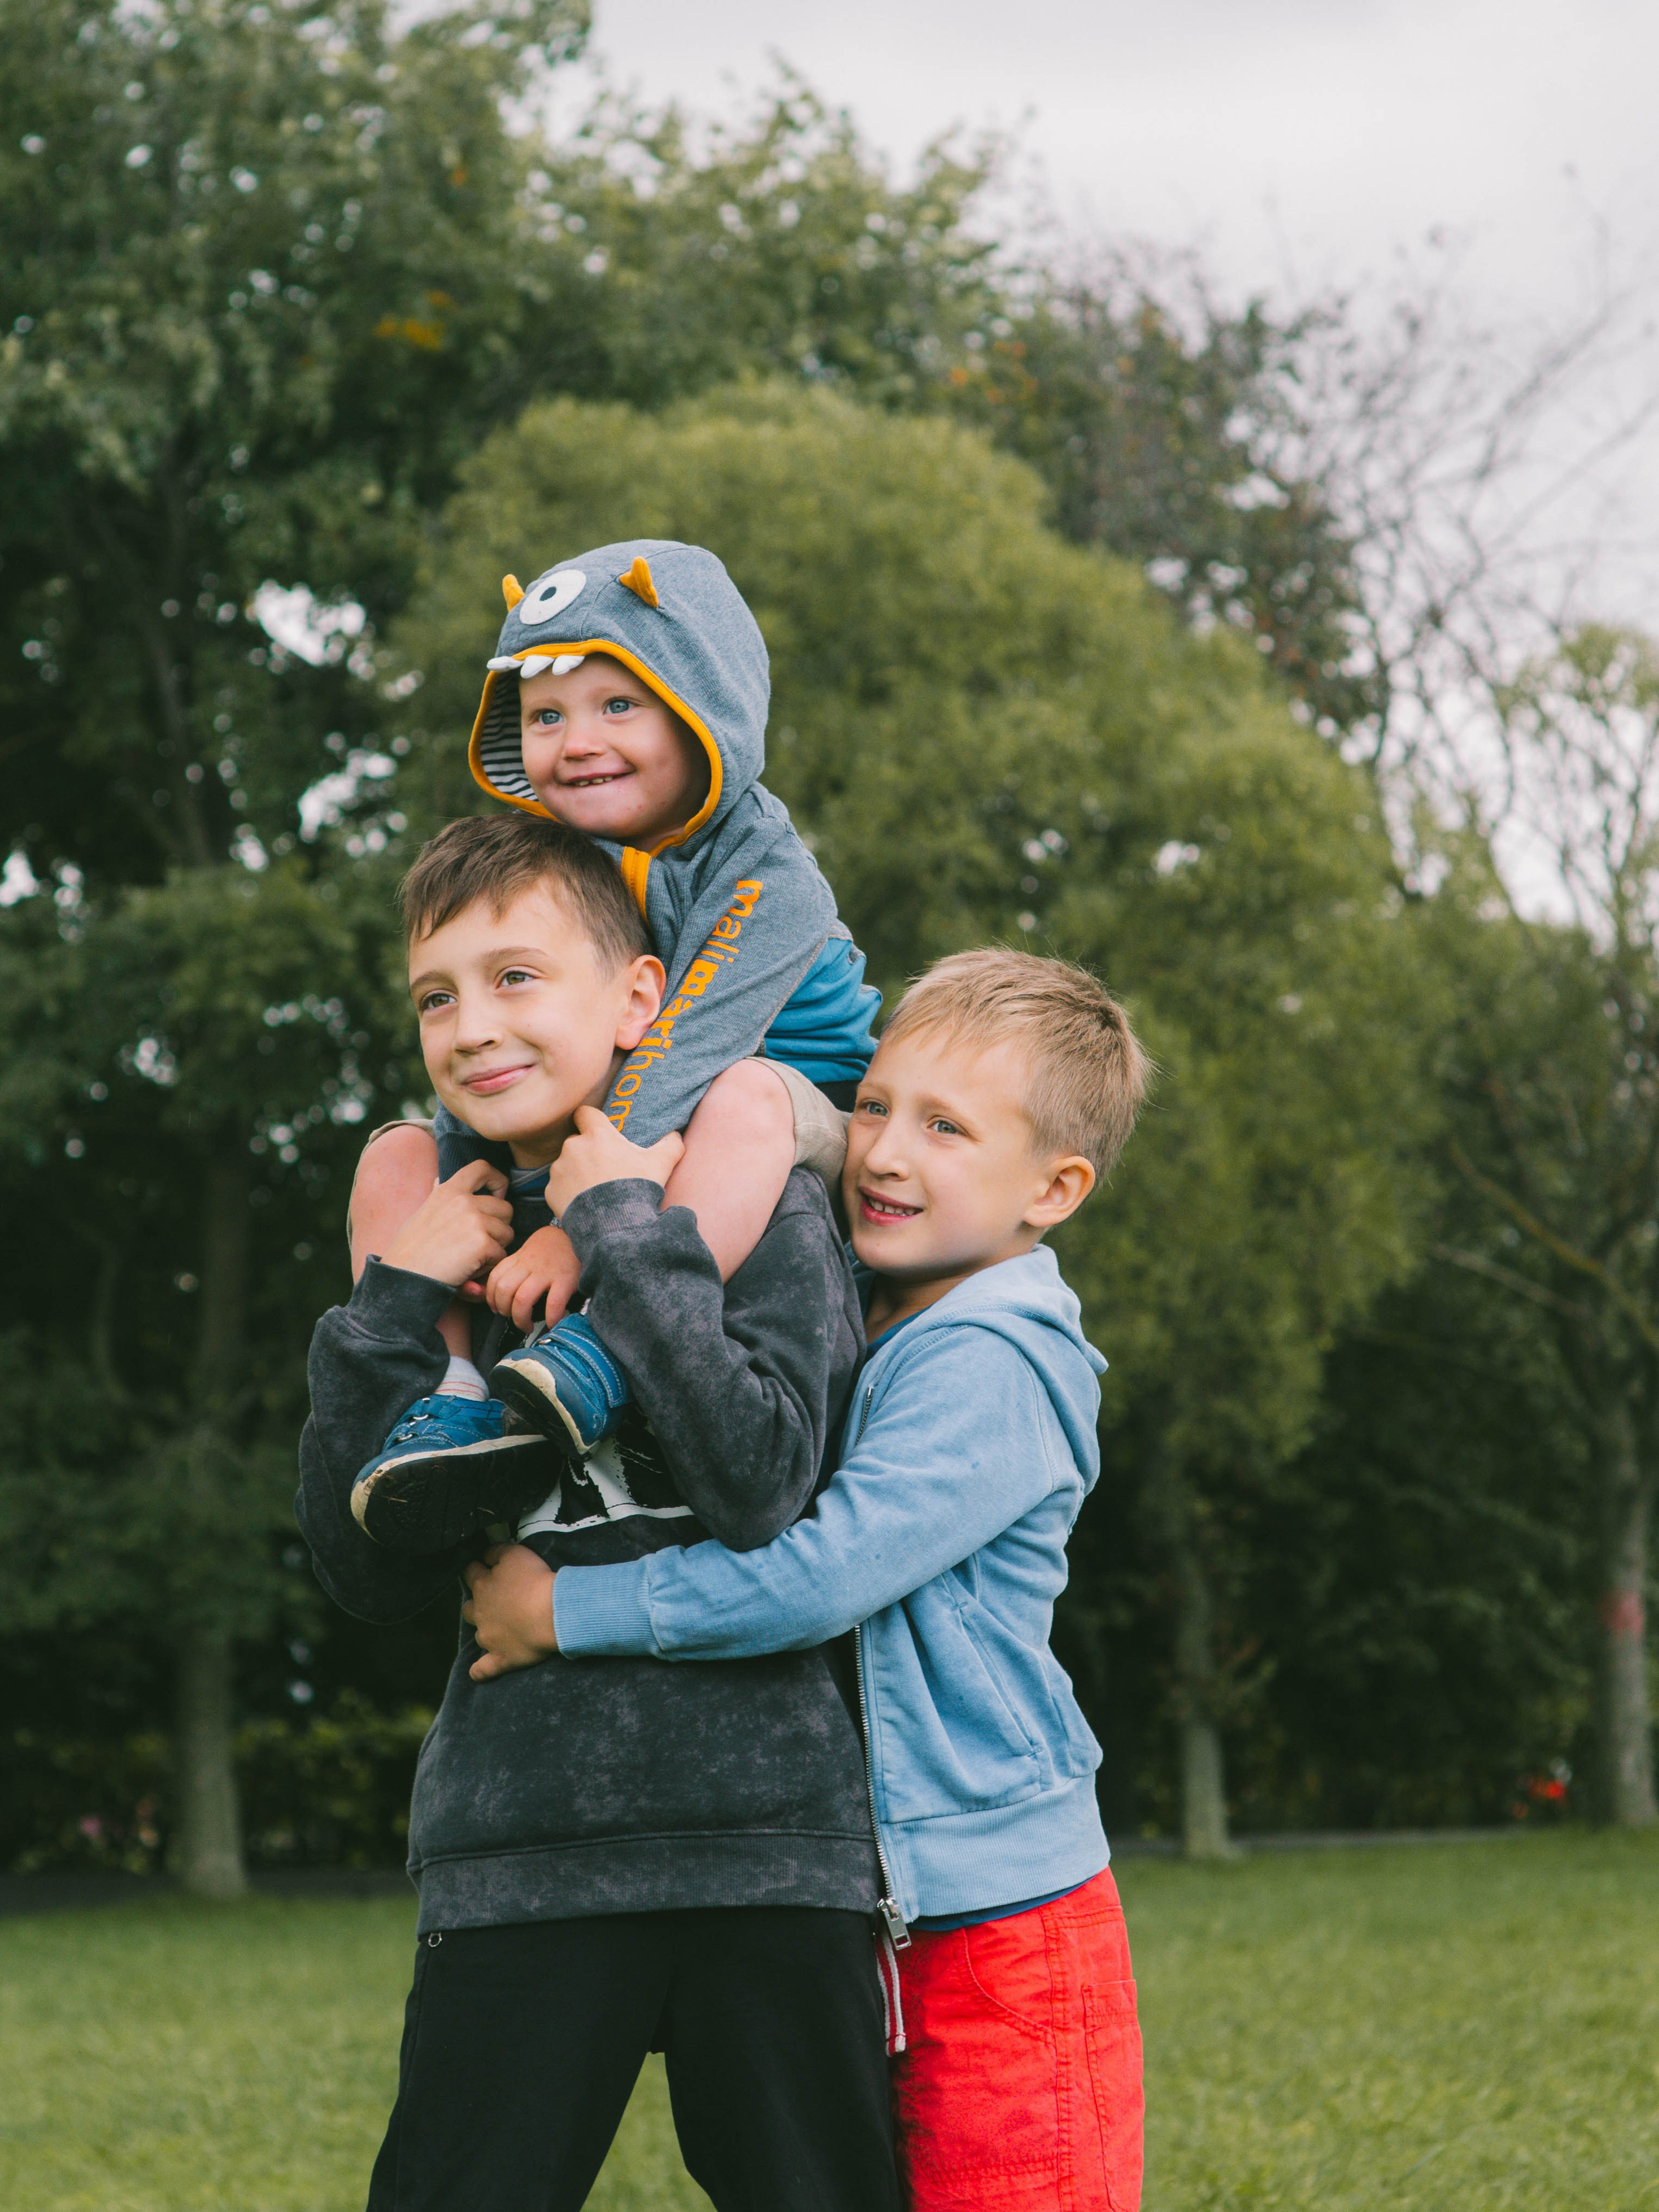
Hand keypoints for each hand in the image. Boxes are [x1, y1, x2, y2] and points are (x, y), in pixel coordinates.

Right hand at [381, 1160, 512, 1289]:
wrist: (405, 1278)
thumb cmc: (411, 1251)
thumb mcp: (422, 1213)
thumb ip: (438, 1197)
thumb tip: (439, 1179)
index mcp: (449, 1190)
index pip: (482, 1168)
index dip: (497, 1180)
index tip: (498, 1195)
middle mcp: (464, 1201)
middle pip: (505, 1208)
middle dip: (498, 1228)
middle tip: (477, 1244)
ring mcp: (475, 1220)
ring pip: (507, 1234)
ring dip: (494, 1249)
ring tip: (469, 1258)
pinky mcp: (482, 1242)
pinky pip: (501, 1255)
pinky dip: (489, 1267)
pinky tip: (468, 1270)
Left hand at [462, 1544, 558, 1680]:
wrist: (551, 1613)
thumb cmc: (535, 1580)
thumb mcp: (515, 1553)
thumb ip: (496, 1551)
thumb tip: (485, 1554)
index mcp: (483, 1585)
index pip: (470, 1572)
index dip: (476, 1568)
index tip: (484, 1566)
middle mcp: (480, 1612)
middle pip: (468, 1606)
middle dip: (476, 1602)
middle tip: (495, 1600)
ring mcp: (488, 1637)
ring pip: (476, 1634)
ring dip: (483, 1629)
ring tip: (497, 1627)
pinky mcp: (500, 1658)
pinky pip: (482, 1669)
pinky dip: (479, 1671)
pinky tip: (477, 1672)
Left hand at [485, 1223, 583, 1332]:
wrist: (579, 1232)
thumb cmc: (554, 1247)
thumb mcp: (530, 1251)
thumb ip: (517, 1266)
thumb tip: (505, 1292)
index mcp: (519, 1258)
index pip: (495, 1278)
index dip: (491, 1298)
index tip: (496, 1308)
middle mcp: (529, 1265)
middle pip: (504, 1290)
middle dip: (504, 1310)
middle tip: (512, 1317)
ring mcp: (547, 1272)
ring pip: (522, 1299)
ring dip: (521, 1319)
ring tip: (527, 1326)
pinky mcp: (566, 1279)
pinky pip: (553, 1303)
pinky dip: (550, 1318)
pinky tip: (551, 1323)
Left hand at [545, 1105, 684, 1217]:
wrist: (615, 1225)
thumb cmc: (636, 1189)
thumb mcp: (661, 1164)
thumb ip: (670, 1144)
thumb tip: (675, 1135)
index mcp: (597, 1135)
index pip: (584, 1113)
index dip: (590, 1120)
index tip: (597, 1130)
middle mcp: (573, 1146)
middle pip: (577, 1141)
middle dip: (587, 1152)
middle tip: (604, 1170)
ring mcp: (559, 1169)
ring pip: (566, 1164)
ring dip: (576, 1172)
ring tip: (594, 1191)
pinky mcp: (550, 1190)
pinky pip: (558, 1186)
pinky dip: (567, 1192)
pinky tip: (584, 1203)